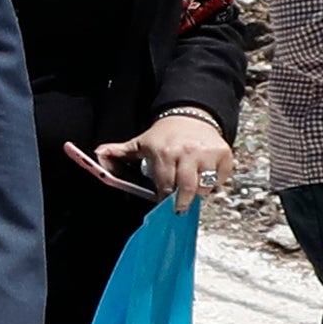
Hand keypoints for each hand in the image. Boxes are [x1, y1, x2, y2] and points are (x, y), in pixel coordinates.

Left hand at [91, 110, 233, 204]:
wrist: (191, 116)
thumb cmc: (164, 135)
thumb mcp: (140, 143)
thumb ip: (119, 153)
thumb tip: (98, 154)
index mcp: (164, 153)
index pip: (165, 187)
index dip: (163, 198)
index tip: (162, 204)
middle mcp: (187, 153)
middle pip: (187, 190)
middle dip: (182, 202)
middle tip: (178, 208)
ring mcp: (207, 154)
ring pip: (205, 187)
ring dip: (198, 192)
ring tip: (190, 186)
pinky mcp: (224, 155)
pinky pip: (220, 179)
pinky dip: (214, 182)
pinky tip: (205, 174)